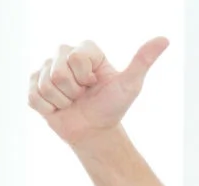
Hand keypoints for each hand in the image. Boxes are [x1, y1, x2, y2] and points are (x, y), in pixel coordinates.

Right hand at [26, 37, 168, 146]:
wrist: (95, 131)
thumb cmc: (113, 107)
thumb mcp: (130, 84)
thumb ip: (143, 60)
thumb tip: (164, 39)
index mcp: (86, 49)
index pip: (75, 59)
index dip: (85, 77)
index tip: (94, 84)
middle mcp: (64, 54)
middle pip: (57, 71)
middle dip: (73, 91)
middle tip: (82, 95)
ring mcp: (46, 70)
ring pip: (45, 85)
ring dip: (62, 101)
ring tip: (72, 102)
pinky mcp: (34, 87)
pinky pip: (34, 97)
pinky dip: (49, 109)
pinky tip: (59, 108)